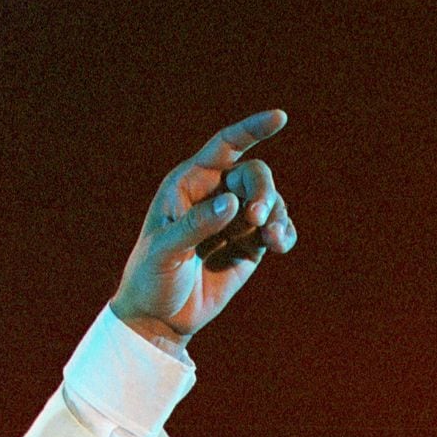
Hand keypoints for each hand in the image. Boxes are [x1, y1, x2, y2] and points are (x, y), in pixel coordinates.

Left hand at [111, 110, 298, 345]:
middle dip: (263, 191)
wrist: (159, 318)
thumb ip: (197, 226)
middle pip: (255, 175)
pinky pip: (278, 228)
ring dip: (277, 216)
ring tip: (273, 241)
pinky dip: (285, 233)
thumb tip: (232, 202)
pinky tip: (280, 244)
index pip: (224, 147)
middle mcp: (213, 196)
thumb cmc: (151, 279)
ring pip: (270, 201)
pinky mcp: (249, 245)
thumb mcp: (166, 252)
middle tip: (259, 217)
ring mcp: (233, 220)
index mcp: (187, 185)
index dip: (251, 129)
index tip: (279, 117)